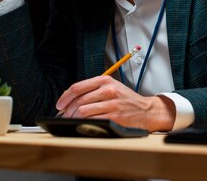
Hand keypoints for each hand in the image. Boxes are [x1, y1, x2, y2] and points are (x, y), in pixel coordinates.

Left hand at [55, 75, 175, 131]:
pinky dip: (83, 123)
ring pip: (83, 110)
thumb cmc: (126, 100)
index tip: (59, 105)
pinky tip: (82, 124)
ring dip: (73, 118)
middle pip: (78, 100)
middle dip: (67, 110)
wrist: (146, 111)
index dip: (65, 97)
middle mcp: (108, 90)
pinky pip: (92, 120)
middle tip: (64, 116)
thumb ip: (93, 90)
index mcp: (104, 81)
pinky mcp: (114, 117)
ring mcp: (111, 103)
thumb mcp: (111, 87)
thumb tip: (70, 100)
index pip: (78, 87)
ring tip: (72, 121)